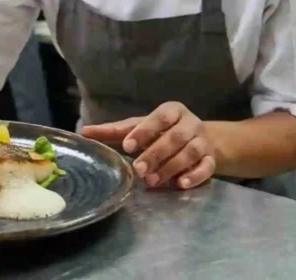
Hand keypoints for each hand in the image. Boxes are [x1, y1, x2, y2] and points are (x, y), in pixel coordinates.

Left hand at [80, 102, 215, 189]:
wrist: (201, 140)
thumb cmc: (162, 132)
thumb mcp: (140, 127)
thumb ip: (114, 131)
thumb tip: (83, 132)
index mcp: (172, 111)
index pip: (159, 117)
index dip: (144, 131)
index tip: (127, 146)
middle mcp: (190, 123)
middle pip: (175, 137)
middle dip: (156, 153)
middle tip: (139, 170)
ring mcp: (203, 141)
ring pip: (190, 152)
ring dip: (171, 167)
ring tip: (152, 181)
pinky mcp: (212, 159)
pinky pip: (207, 167)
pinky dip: (194, 176)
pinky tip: (180, 184)